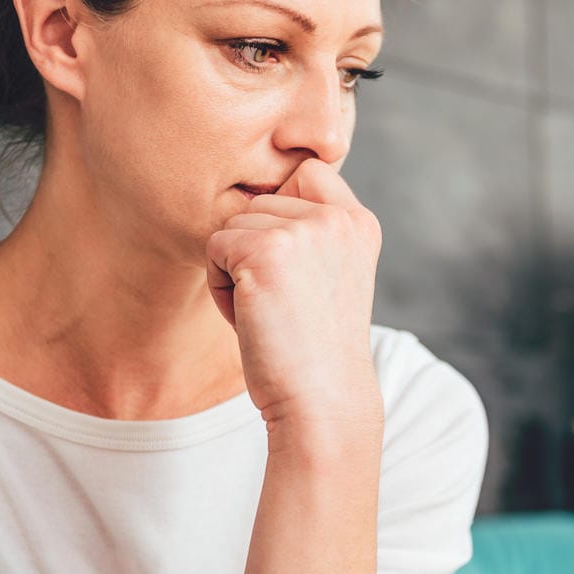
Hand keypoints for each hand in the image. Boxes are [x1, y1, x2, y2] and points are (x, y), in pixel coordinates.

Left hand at [205, 158, 382, 429]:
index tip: (296, 270)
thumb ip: (312, 231)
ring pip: (234, 225)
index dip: (284, 213)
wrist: (321, 401)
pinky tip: (253, 317)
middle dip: (255, 250)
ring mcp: (303, 231)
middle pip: (260, 202)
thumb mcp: (331, 275)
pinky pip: (214, 248)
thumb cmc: (315, 349)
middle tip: (284, 302)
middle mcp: (337, 217)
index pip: (307, 172)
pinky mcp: (264, 250)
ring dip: (236, 269)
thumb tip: (257, 195)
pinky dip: (220, 287)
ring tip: (270, 312)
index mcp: (359, 222)